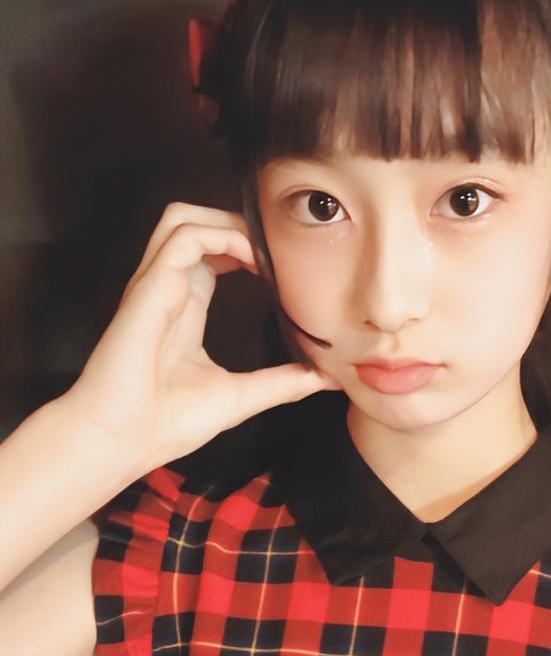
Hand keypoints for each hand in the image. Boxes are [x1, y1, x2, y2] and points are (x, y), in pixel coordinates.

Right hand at [66, 201, 340, 466]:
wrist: (123, 439)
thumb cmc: (166, 424)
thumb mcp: (240, 397)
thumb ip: (280, 383)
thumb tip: (323, 378)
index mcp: (184, 309)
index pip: (212, 254)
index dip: (246, 248)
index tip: (283, 267)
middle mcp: (168, 289)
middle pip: (195, 223)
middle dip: (237, 223)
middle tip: (278, 249)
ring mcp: (156, 284)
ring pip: (183, 216)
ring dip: (226, 221)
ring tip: (264, 248)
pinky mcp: (150, 286)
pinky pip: (184, 235)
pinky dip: (220, 234)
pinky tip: (251, 258)